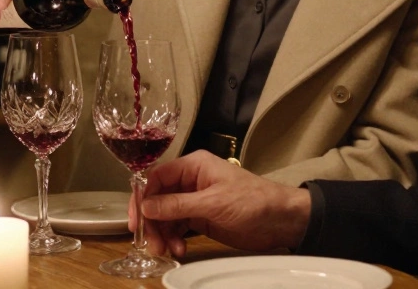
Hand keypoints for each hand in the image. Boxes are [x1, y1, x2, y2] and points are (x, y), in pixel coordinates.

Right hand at [138, 151, 311, 257]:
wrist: (281, 220)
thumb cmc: (253, 201)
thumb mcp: (213, 202)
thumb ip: (178, 205)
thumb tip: (146, 206)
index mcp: (194, 166)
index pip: (156, 177)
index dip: (142, 197)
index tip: (136, 219)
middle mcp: (191, 181)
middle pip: (157, 199)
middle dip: (152, 221)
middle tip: (150, 242)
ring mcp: (195, 201)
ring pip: (166, 216)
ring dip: (162, 234)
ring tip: (167, 251)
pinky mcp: (201, 218)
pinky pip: (178, 228)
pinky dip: (174, 239)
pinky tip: (179, 250)